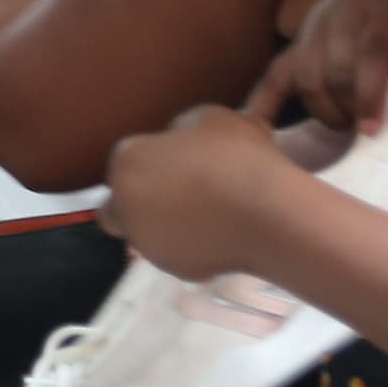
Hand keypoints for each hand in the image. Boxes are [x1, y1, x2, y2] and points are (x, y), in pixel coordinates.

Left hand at [101, 105, 303, 283]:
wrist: (268, 213)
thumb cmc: (237, 156)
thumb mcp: (207, 118)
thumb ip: (179, 132)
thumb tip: (175, 145)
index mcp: (127, 163)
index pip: (124, 159)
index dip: (150, 158)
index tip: (176, 160)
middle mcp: (125, 205)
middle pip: (119, 203)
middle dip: (138, 198)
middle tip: (176, 191)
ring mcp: (146, 242)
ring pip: (144, 232)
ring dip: (162, 223)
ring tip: (204, 212)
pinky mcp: (172, 268)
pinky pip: (174, 252)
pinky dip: (188, 245)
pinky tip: (217, 234)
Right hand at [247, 0, 387, 133]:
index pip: (371, 50)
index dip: (368, 94)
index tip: (371, 130)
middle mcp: (348, 1)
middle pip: (334, 65)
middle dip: (347, 106)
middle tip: (364, 129)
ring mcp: (318, 16)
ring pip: (305, 71)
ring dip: (322, 107)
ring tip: (344, 121)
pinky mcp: (301, 37)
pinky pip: (276, 71)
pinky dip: (264, 100)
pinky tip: (256, 126)